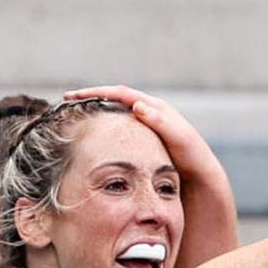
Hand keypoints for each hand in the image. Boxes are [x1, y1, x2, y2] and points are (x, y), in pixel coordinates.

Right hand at [64, 85, 223, 180]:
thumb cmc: (191, 157)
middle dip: (89, 99)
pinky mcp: (141, 140)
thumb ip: (160, 122)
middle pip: (113, 99)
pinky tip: (90, 139)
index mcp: (154, 107)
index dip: (95, 92)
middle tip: (66, 103)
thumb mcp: (179, 139)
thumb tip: (137, 106)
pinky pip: (118, 130)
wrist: (201, 175)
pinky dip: (103, 130)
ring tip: (73, 118)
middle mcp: (147, 112)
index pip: (120, 93)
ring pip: (113, 115)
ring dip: (94, 114)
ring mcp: (143, 126)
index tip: (73, 96)